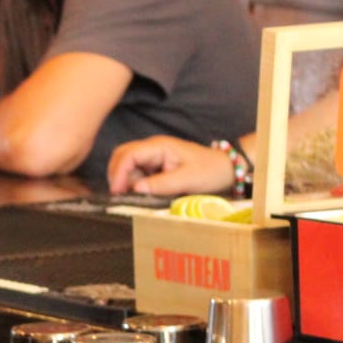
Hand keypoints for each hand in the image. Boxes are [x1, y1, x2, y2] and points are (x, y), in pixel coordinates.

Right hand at [106, 136, 235, 195]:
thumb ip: (160, 184)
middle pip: (122, 156)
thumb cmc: (209, 171)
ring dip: (125, 181)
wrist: (224, 169)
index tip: (117, 191)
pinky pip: (136, 173)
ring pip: (127, 166)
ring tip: (134, 196)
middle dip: (117, 175)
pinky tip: (141, 194)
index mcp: (159, 146)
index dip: (119, 172)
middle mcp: (152, 148)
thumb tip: (135, 190)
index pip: (129, 154)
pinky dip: (133, 184)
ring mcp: (152, 157)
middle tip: (120, 195)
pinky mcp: (154, 166)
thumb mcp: (187, 180)